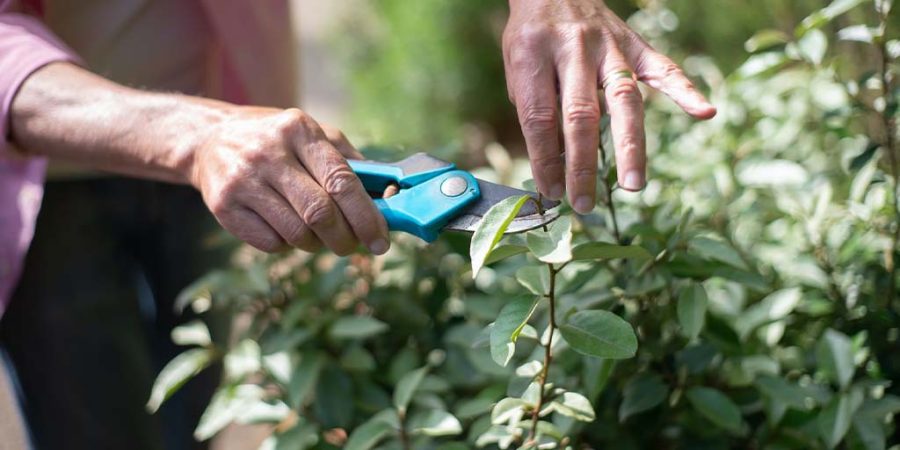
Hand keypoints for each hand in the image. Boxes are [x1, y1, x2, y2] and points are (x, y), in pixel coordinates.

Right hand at [189, 107, 389, 254]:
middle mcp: (269, 153)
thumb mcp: (314, 135)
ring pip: (296, 233)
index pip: (341, 181)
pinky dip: (286, 245)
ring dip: (316, 244)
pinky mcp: (223, 207)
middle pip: (320, 213)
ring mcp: (243, 181)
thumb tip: (390, 199)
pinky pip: (271, 244)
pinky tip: (284, 227)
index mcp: (299, 130)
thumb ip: (351, 164)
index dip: (366, 216)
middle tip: (352, 246)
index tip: (381, 241)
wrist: (210, 139)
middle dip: (344, 238)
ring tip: (317, 235)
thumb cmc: (278, 142)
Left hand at [503, 0, 716, 212]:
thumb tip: (553, 164)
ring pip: (623, 98)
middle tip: (582, 202)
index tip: (550, 191)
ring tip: (632, 184)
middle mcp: (573, 48)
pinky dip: (685, 90)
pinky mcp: (635, 43)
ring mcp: (609, 45)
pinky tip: (704, 112)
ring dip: (629, 145)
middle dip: (581, 164)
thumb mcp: (517, 68)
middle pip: (580, 114)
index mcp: (534, 53)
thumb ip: (535, 109)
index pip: (540, 116)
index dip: (545, 158)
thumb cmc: (532, 38)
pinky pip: (662, 68)